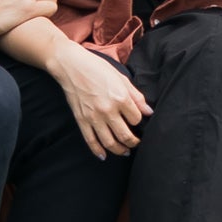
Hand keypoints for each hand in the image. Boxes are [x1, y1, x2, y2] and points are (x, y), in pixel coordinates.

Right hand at [51, 42, 149, 158]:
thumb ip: (137, 96)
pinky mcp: (81, 121)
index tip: (138, 122)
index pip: (136, 119)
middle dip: (133, 142)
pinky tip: (104, 155)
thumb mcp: (122, 78)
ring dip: (119, 150)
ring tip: (125, 151)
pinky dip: (98, 151)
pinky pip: (91, 141)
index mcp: (120, 98)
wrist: (72, 66)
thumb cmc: (98, 69)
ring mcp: (93, 117)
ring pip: (109, 142)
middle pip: (125, 135)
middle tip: (136, 143)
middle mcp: (108, 110)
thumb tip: (150, 111)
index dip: (139, 121)